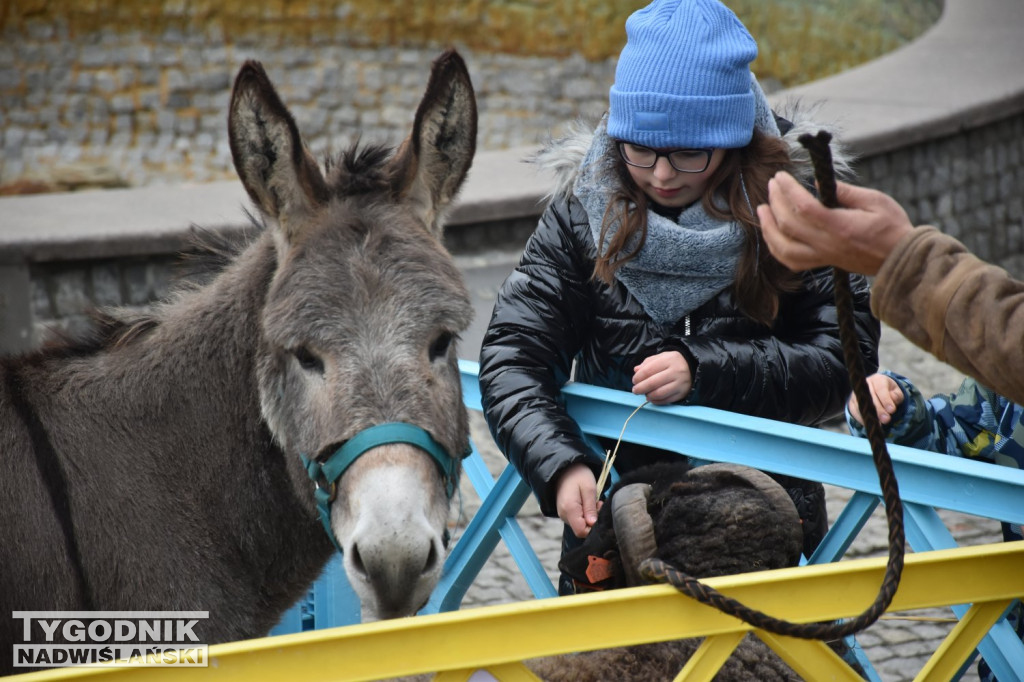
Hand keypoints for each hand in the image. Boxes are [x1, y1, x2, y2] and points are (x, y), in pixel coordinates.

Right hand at [555, 463, 599, 537]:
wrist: (565, 468)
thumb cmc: (578, 475)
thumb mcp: (589, 489)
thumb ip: (590, 508)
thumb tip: (593, 524)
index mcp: (569, 509)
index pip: (581, 532)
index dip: (593, 528)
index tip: (599, 511)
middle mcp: (563, 515)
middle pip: (581, 529)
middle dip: (593, 520)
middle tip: (598, 503)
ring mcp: (563, 514)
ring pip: (580, 525)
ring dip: (590, 516)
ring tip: (593, 501)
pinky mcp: (565, 513)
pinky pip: (577, 520)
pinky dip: (585, 514)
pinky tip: (588, 502)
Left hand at [632, 351, 691, 404]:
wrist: (692, 367)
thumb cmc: (672, 362)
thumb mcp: (661, 357)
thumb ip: (648, 363)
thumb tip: (636, 370)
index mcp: (669, 360)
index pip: (648, 370)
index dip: (638, 377)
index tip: (634, 381)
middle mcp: (676, 371)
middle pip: (653, 383)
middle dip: (640, 388)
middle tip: (635, 390)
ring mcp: (681, 383)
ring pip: (659, 393)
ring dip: (648, 395)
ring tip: (645, 394)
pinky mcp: (682, 393)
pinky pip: (666, 400)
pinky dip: (656, 401)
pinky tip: (652, 398)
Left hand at [757, 171, 914, 274]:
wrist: (900, 260)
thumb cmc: (892, 227)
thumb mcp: (875, 201)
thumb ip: (845, 192)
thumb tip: (820, 183)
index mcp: (840, 226)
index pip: (803, 207)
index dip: (788, 190)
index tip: (781, 176)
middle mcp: (826, 244)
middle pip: (788, 224)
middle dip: (776, 201)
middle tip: (772, 184)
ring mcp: (822, 256)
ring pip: (783, 247)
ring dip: (768, 227)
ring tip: (762, 209)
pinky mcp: (821, 263)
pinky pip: (790, 261)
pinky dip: (775, 247)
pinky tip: (771, 234)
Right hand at [849, 373, 903, 424]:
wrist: (877, 390)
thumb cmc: (889, 392)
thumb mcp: (897, 392)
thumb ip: (897, 396)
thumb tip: (892, 401)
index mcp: (878, 379)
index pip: (881, 389)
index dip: (886, 400)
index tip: (892, 410)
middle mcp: (865, 384)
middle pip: (870, 397)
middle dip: (879, 410)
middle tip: (886, 419)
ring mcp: (856, 393)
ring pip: (861, 404)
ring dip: (869, 415)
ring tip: (878, 424)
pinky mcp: (851, 402)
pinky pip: (854, 410)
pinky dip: (861, 418)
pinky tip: (869, 424)